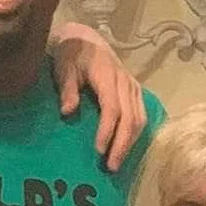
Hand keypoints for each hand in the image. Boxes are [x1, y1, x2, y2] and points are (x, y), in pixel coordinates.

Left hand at [49, 23, 147, 171]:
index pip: (112, 107)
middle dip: (121, 144)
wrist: (86, 38)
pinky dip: (135, 135)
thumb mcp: (64, 67)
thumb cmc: (72, 54)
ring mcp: (133, 86)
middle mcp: (125, 81)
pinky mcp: (135, 92)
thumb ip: (67, 89)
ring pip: (140, 119)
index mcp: (108, 74)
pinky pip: (141, 116)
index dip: (107, 130)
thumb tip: (67, 112)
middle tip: (111, 166)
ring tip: (117, 162)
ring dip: (130, 143)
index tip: (98, 149)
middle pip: (130, 117)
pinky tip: (126, 149)